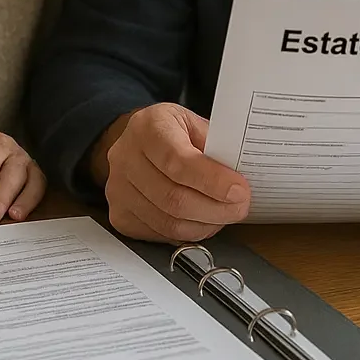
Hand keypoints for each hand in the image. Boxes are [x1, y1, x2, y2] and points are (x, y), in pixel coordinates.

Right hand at [94, 103, 250, 242]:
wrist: (137, 141)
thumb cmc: (172, 132)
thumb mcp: (195, 124)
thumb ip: (216, 146)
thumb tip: (240, 175)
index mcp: (147, 127)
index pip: (177, 161)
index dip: (211, 181)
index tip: (238, 190)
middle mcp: (125, 157)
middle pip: (173, 198)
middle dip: (216, 208)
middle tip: (240, 206)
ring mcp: (118, 189)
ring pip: (168, 222)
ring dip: (205, 224)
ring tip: (225, 214)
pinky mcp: (120, 215)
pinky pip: (160, 235)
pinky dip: (188, 233)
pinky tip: (202, 220)